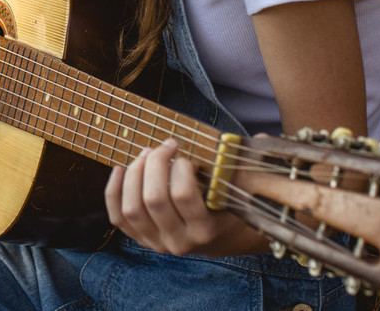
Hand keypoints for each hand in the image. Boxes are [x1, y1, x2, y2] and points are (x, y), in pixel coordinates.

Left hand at [105, 139, 260, 255]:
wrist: (223, 238)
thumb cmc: (231, 203)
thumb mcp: (242, 187)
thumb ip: (252, 162)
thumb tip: (266, 137)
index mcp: (206, 230)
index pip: (183, 195)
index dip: (180, 167)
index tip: (188, 156)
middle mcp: (180, 241)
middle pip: (153, 199)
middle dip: (155, 163)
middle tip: (166, 145)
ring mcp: (158, 243)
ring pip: (132, 207)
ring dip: (135, 173)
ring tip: (147, 154)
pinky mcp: (141, 239)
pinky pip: (118, 217)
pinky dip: (114, 190)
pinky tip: (121, 168)